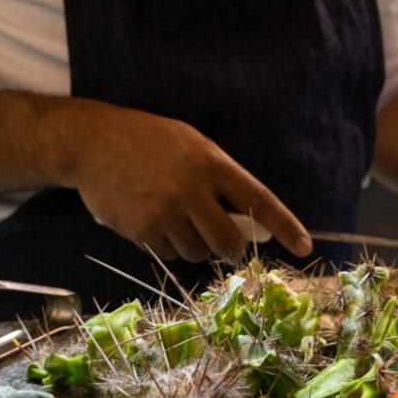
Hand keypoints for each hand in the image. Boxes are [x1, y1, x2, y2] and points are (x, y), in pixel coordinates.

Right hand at [68, 104, 311, 262]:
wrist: (92, 142)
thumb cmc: (148, 142)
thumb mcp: (191, 146)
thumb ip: (221, 181)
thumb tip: (253, 224)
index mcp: (211, 163)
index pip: (258, 199)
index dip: (284, 226)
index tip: (305, 246)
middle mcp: (192, 189)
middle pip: (228, 242)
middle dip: (229, 250)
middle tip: (223, 246)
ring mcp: (166, 212)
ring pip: (197, 253)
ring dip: (192, 246)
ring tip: (173, 219)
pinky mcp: (142, 230)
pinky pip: (168, 255)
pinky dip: (165, 246)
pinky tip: (150, 221)